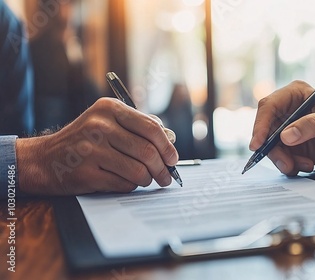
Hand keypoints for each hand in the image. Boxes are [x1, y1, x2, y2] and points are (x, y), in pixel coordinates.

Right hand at [16, 98, 178, 195]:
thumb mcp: (108, 122)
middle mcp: (100, 125)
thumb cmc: (84, 140)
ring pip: (138, 170)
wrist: (44, 159)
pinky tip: (127, 182)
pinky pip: (123, 183)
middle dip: (162, 168)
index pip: (151, 128)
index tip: (173, 159)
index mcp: (109, 108)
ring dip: (148, 179)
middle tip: (166, 177)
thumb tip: (170, 139)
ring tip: (147, 180)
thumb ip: (138, 126)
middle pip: (147, 151)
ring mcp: (91, 149)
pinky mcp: (86, 172)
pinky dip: (131, 186)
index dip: (167, 147)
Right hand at [250, 80, 314, 175]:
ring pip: (271, 147)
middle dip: (273, 150)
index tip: (258, 144)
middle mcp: (286, 111)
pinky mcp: (289, 146)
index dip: (260, 124)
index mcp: (294, 95)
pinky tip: (307, 164)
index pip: (269, 106)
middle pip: (266, 130)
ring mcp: (286, 129)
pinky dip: (291, 165)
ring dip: (284, 160)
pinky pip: (280, 157)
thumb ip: (310, 126)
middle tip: (286, 164)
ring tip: (305, 164)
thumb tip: (286, 136)